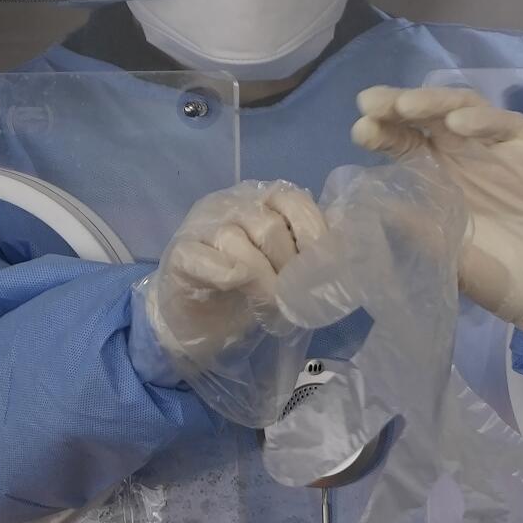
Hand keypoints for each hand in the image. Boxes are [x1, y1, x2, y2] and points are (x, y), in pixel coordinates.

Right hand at [147, 181, 325, 367]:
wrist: (196, 322)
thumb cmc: (246, 291)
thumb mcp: (284, 268)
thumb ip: (308, 251)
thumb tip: (344, 249)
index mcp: (260, 200)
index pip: (293, 199)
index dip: (313, 232)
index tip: (322, 267)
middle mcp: (229, 204)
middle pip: (268, 224)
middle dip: (288, 266)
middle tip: (294, 296)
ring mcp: (199, 226)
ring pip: (235, 240)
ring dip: (261, 278)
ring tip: (272, 304)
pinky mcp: (178, 254)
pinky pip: (202, 256)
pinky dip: (224, 272)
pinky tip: (235, 286)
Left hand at [352, 86, 522, 354]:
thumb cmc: (497, 274)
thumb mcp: (445, 255)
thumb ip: (414, 226)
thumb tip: (365, 203)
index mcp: (434, 178)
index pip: (402, 143)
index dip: (382, 132)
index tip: (360, 130)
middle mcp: (459, 155)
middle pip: (426, 116)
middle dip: (398, 104)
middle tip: (371, 102)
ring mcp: (493, 149)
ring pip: (461, 109)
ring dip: (434, 103)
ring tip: (407, 107)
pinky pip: (505, 124)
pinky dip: (481, 121)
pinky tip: (458, 127)